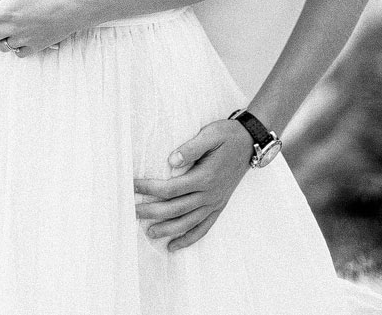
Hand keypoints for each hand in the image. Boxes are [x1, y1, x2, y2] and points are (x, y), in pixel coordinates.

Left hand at [134, 119, 251, 250]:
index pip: (171, 188)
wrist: (250, 142)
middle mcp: (210, 194)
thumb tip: (171, 161)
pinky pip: (204, 228)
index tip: (132, 187)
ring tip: (149, 233)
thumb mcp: (210, 135)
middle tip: (132, 212)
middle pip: (176, 209)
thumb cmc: (227, 136)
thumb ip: (191, 148)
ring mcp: (215, 202)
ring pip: (189, 222)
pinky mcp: (219, 206)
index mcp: (205, 177)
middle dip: (153, 212)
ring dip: (168, 230)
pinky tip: (174, 245)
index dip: (150, 189)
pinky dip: (189, 238)